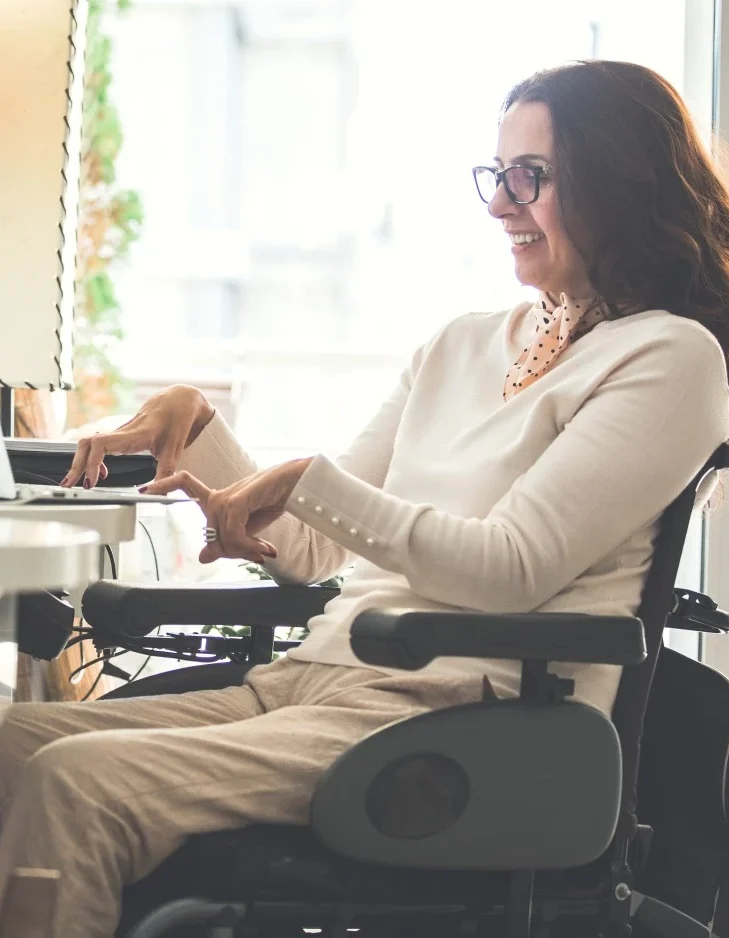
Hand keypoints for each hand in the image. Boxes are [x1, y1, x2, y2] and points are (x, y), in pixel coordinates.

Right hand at [61, 385, 214, 488]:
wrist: (178, 401)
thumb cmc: (176, 420)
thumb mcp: (174, 450)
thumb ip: (165, 474)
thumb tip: (154, 494)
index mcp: (134, 434)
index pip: (101, 444)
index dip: (91, 463)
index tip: (93, 481)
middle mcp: (122, 432)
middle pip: (87, 443)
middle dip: (76, 465)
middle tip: (70, 485)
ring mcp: (119, 432)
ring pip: (89, 443)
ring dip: (81, 462)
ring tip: (80, 482)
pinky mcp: (120, 435)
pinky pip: (97, 444)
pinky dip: (92, 458)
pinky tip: (100, 472)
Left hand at [143, 457, 313, 563]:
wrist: (299, 483)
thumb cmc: (275, 499)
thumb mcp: (249, 528)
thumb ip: (227, 541)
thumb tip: (202, 556)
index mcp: (219, 498)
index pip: (184, 483)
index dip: (164, 484)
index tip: (144, 489)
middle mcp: (219, 496)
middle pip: (211, 535)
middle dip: (234, 552)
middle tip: (258, 554)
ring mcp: (227, 497)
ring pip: (222, 538)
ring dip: (246, 551)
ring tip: (266, 551)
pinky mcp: (237, 501)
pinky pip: (232, 534)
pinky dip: (248, 546)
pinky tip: (264, 548)